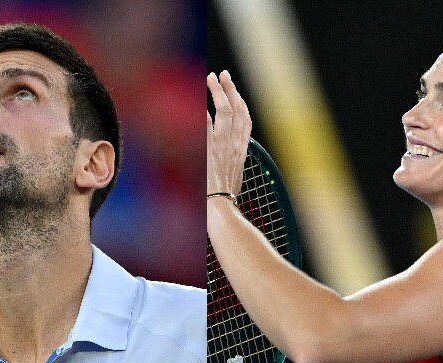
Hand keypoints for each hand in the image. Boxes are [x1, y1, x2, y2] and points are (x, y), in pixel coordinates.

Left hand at [207, 70, 251, 196]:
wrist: (221, 208)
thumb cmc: (224, 199)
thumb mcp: (233, 178)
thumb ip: (231, 163)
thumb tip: (228, 160)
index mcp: (242, 151)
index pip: (246, 121)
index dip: (241, 103)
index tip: (235, 93)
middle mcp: (235, 145)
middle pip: (238, 110)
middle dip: (231, 89)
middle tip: (222, 75)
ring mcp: (223, 146)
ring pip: (225, 110)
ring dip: (218, 92)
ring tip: (210, 78)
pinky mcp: (209, 149)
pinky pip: (206, 123)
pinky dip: (202, 109)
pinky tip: (196, 98)